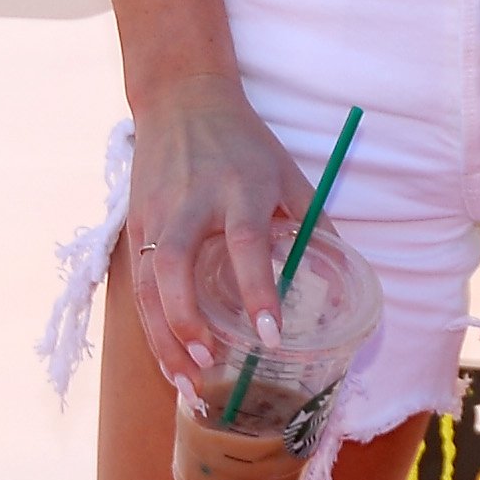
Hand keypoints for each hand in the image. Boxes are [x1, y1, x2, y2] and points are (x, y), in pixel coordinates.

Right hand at [121, 74, 307, 380]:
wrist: (181, 98)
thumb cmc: (244, 142)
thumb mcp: (287, 173)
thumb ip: (313, 223)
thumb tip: (343, 279)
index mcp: (239, 188)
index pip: (246, 242)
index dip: (258, 290)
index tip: (270, 336)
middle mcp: (192, 203)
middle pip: (177, 265)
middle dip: (188, 319)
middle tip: (210, 362)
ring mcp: (157, 215)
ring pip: (149, 283)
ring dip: (165, 336)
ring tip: (188, 382)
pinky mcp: (135, 226)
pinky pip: (140, 285)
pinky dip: (153, 326)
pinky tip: (170, 359)